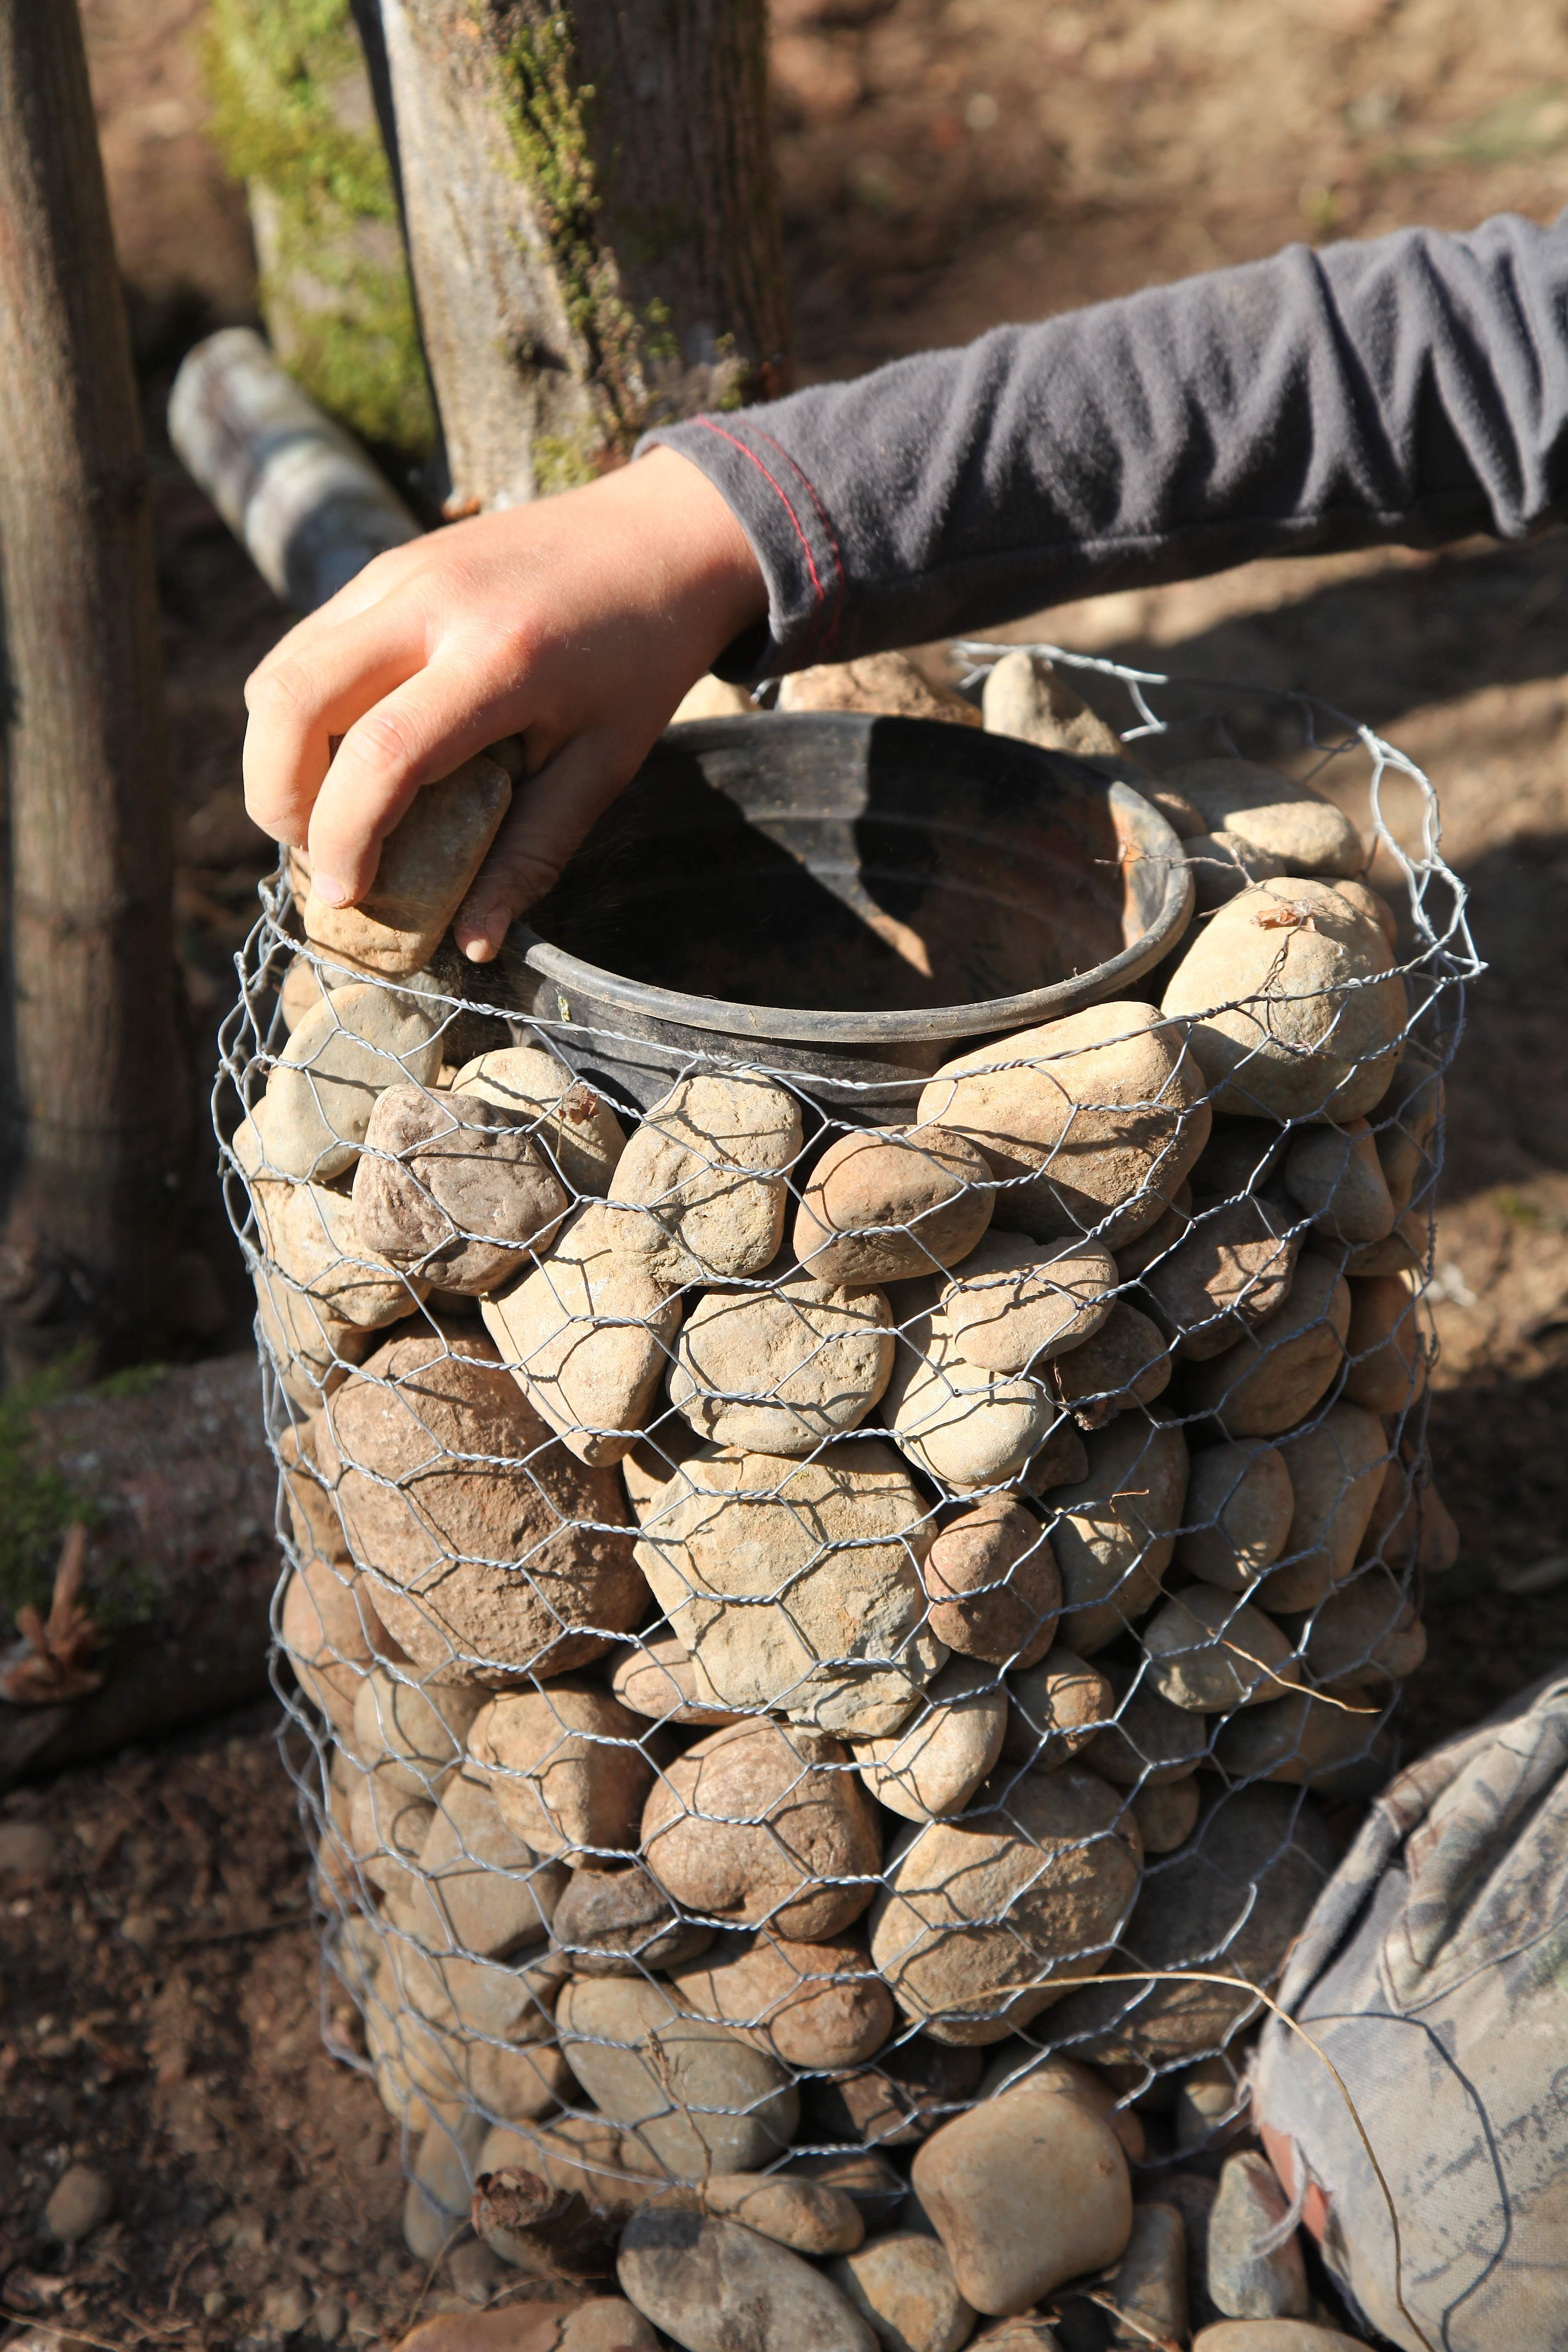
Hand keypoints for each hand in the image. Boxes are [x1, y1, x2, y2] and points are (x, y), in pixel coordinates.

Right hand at [241, 447, 767, 960]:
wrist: (660, 536)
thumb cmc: (642, 658)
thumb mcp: (606, 763)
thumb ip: (534, 851)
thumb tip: (474, 943)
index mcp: (499, 657)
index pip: (381, 753)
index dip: (343, 837)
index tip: (346, 895)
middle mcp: (430, 603)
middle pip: (291, 700)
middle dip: (277, 798)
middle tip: (316, 856)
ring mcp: (396, 574)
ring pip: (281, 671)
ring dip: (278, 756)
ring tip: (325, 815)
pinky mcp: (385, 567)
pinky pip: (306, 645)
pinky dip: (300, 713)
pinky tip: (344, 757)